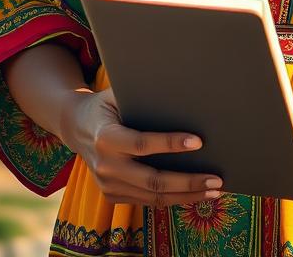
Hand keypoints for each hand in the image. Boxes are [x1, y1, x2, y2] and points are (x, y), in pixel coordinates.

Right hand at [60, 87, 223, 207]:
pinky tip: (194, 194)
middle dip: (187, 181)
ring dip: (186, 195)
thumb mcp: (118, 93)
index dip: (171, 143)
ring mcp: (108, 185)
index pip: (142, 143)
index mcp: (106, 136)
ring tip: (214, 190)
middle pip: (153, 180)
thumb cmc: (107, 103)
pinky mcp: (112, 195)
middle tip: (216, 178)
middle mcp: (105, 165)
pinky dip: (173, 199)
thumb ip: (144, 97)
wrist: (76, 126)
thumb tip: (182, 92)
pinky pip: (147, 201)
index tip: (199, 142)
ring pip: (153, 196)